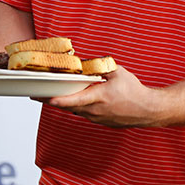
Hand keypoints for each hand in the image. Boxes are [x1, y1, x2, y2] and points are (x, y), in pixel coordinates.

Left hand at [42, 67, 156, 127]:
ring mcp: (97, 119)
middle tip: (36, 95)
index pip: (72, 100)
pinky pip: (85, 113)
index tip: (44, 97)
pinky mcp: (101, 122)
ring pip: (76, 110)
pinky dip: (78, 106)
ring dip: (65, 103)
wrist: (148, 110)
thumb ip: (100, 67)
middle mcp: (95, 111)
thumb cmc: (134, 91)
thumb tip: (86, 63)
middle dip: (52, 100)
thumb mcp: (118, 72)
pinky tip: (76, 98)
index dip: (56, 100)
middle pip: (68, 106)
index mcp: (98, 97)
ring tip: (53, 94)